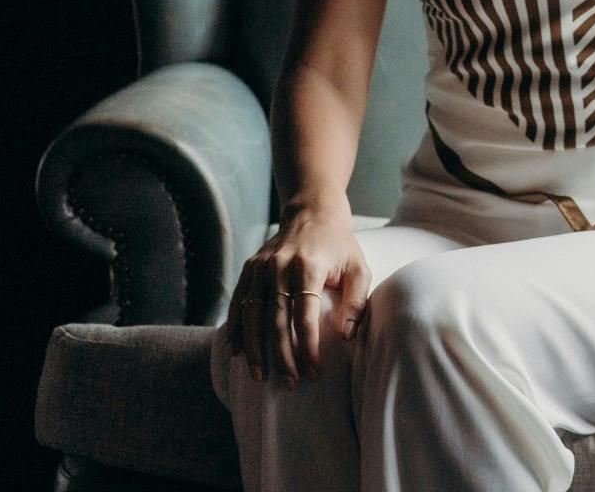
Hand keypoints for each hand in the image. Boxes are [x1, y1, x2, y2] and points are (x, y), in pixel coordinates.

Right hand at [224, 204, 369, 384]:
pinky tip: (237, 352)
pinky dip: (236, 329)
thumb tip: (346, 336)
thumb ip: (356, 302)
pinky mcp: (249, 268)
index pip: (304, 318)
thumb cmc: (339, 245)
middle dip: (281, 356)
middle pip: (275, 322)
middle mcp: (279, 268)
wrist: (312, 211)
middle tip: (289, 382)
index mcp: (308, 268)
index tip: (313, 373)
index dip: (307, 348)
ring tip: (260, 376)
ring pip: (252, 316)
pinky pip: (238, 303)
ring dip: (255, 350)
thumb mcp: (358, 267)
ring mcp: (260, 268)